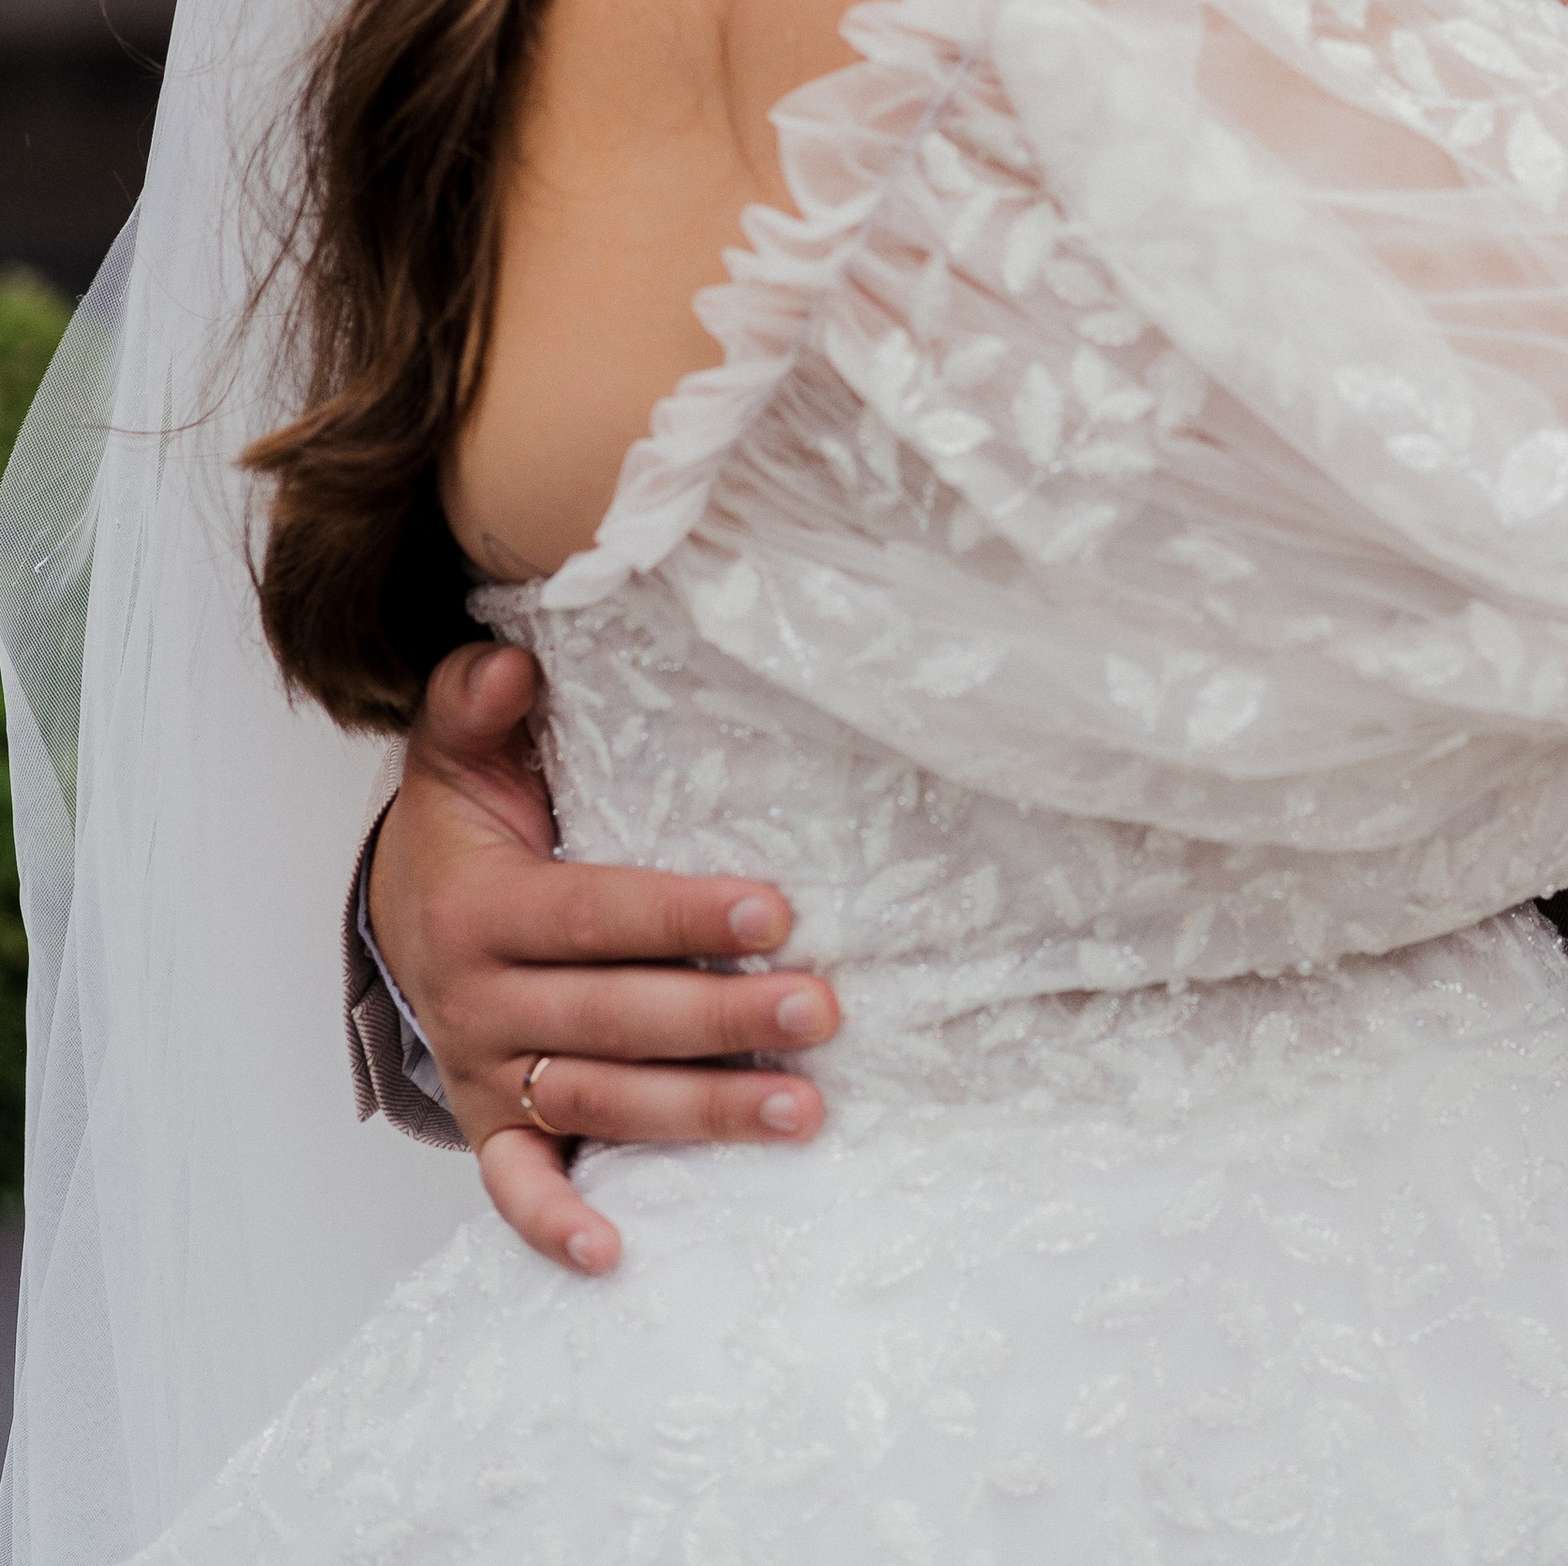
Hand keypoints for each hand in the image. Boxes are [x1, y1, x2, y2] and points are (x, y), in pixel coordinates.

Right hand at [370, 643, 840, 1274]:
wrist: (399, 910)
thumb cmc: (465, 825)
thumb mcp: (459, 753)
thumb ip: (475, 701)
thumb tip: (510, 662)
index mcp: (480, 907)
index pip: (596, 915)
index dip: (684, 916)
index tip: (777, 912)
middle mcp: (479, 1001)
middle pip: (615, 1017)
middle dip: (722, 1020)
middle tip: (822, 1012)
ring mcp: (486, 1072)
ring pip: (599, 1100)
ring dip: (700, 1114)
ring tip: (801, 1111)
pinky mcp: (493, 1125)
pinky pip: (516, 1185)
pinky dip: (556, 1222)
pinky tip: (617, 1251)